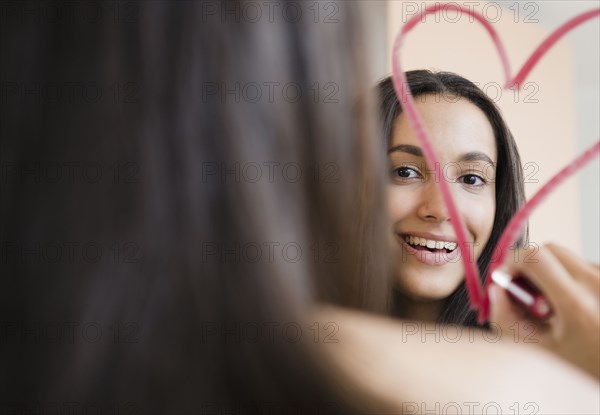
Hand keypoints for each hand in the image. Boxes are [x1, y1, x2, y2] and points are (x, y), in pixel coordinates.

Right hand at [488, 243, 599, 378]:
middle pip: (550, 249)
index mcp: (576, 303)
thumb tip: (495, 290)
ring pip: (567, 259)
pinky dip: (570, 279)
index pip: (535, 257)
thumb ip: (505, 319)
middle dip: (529, 263)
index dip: (512, 260)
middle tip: (524, 289)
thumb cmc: (584, 364)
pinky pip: (583, 267)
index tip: (505, 275)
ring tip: (554, 306)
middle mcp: (597, 284)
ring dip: (552, 273)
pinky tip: (573, 305)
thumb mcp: (538, 350)